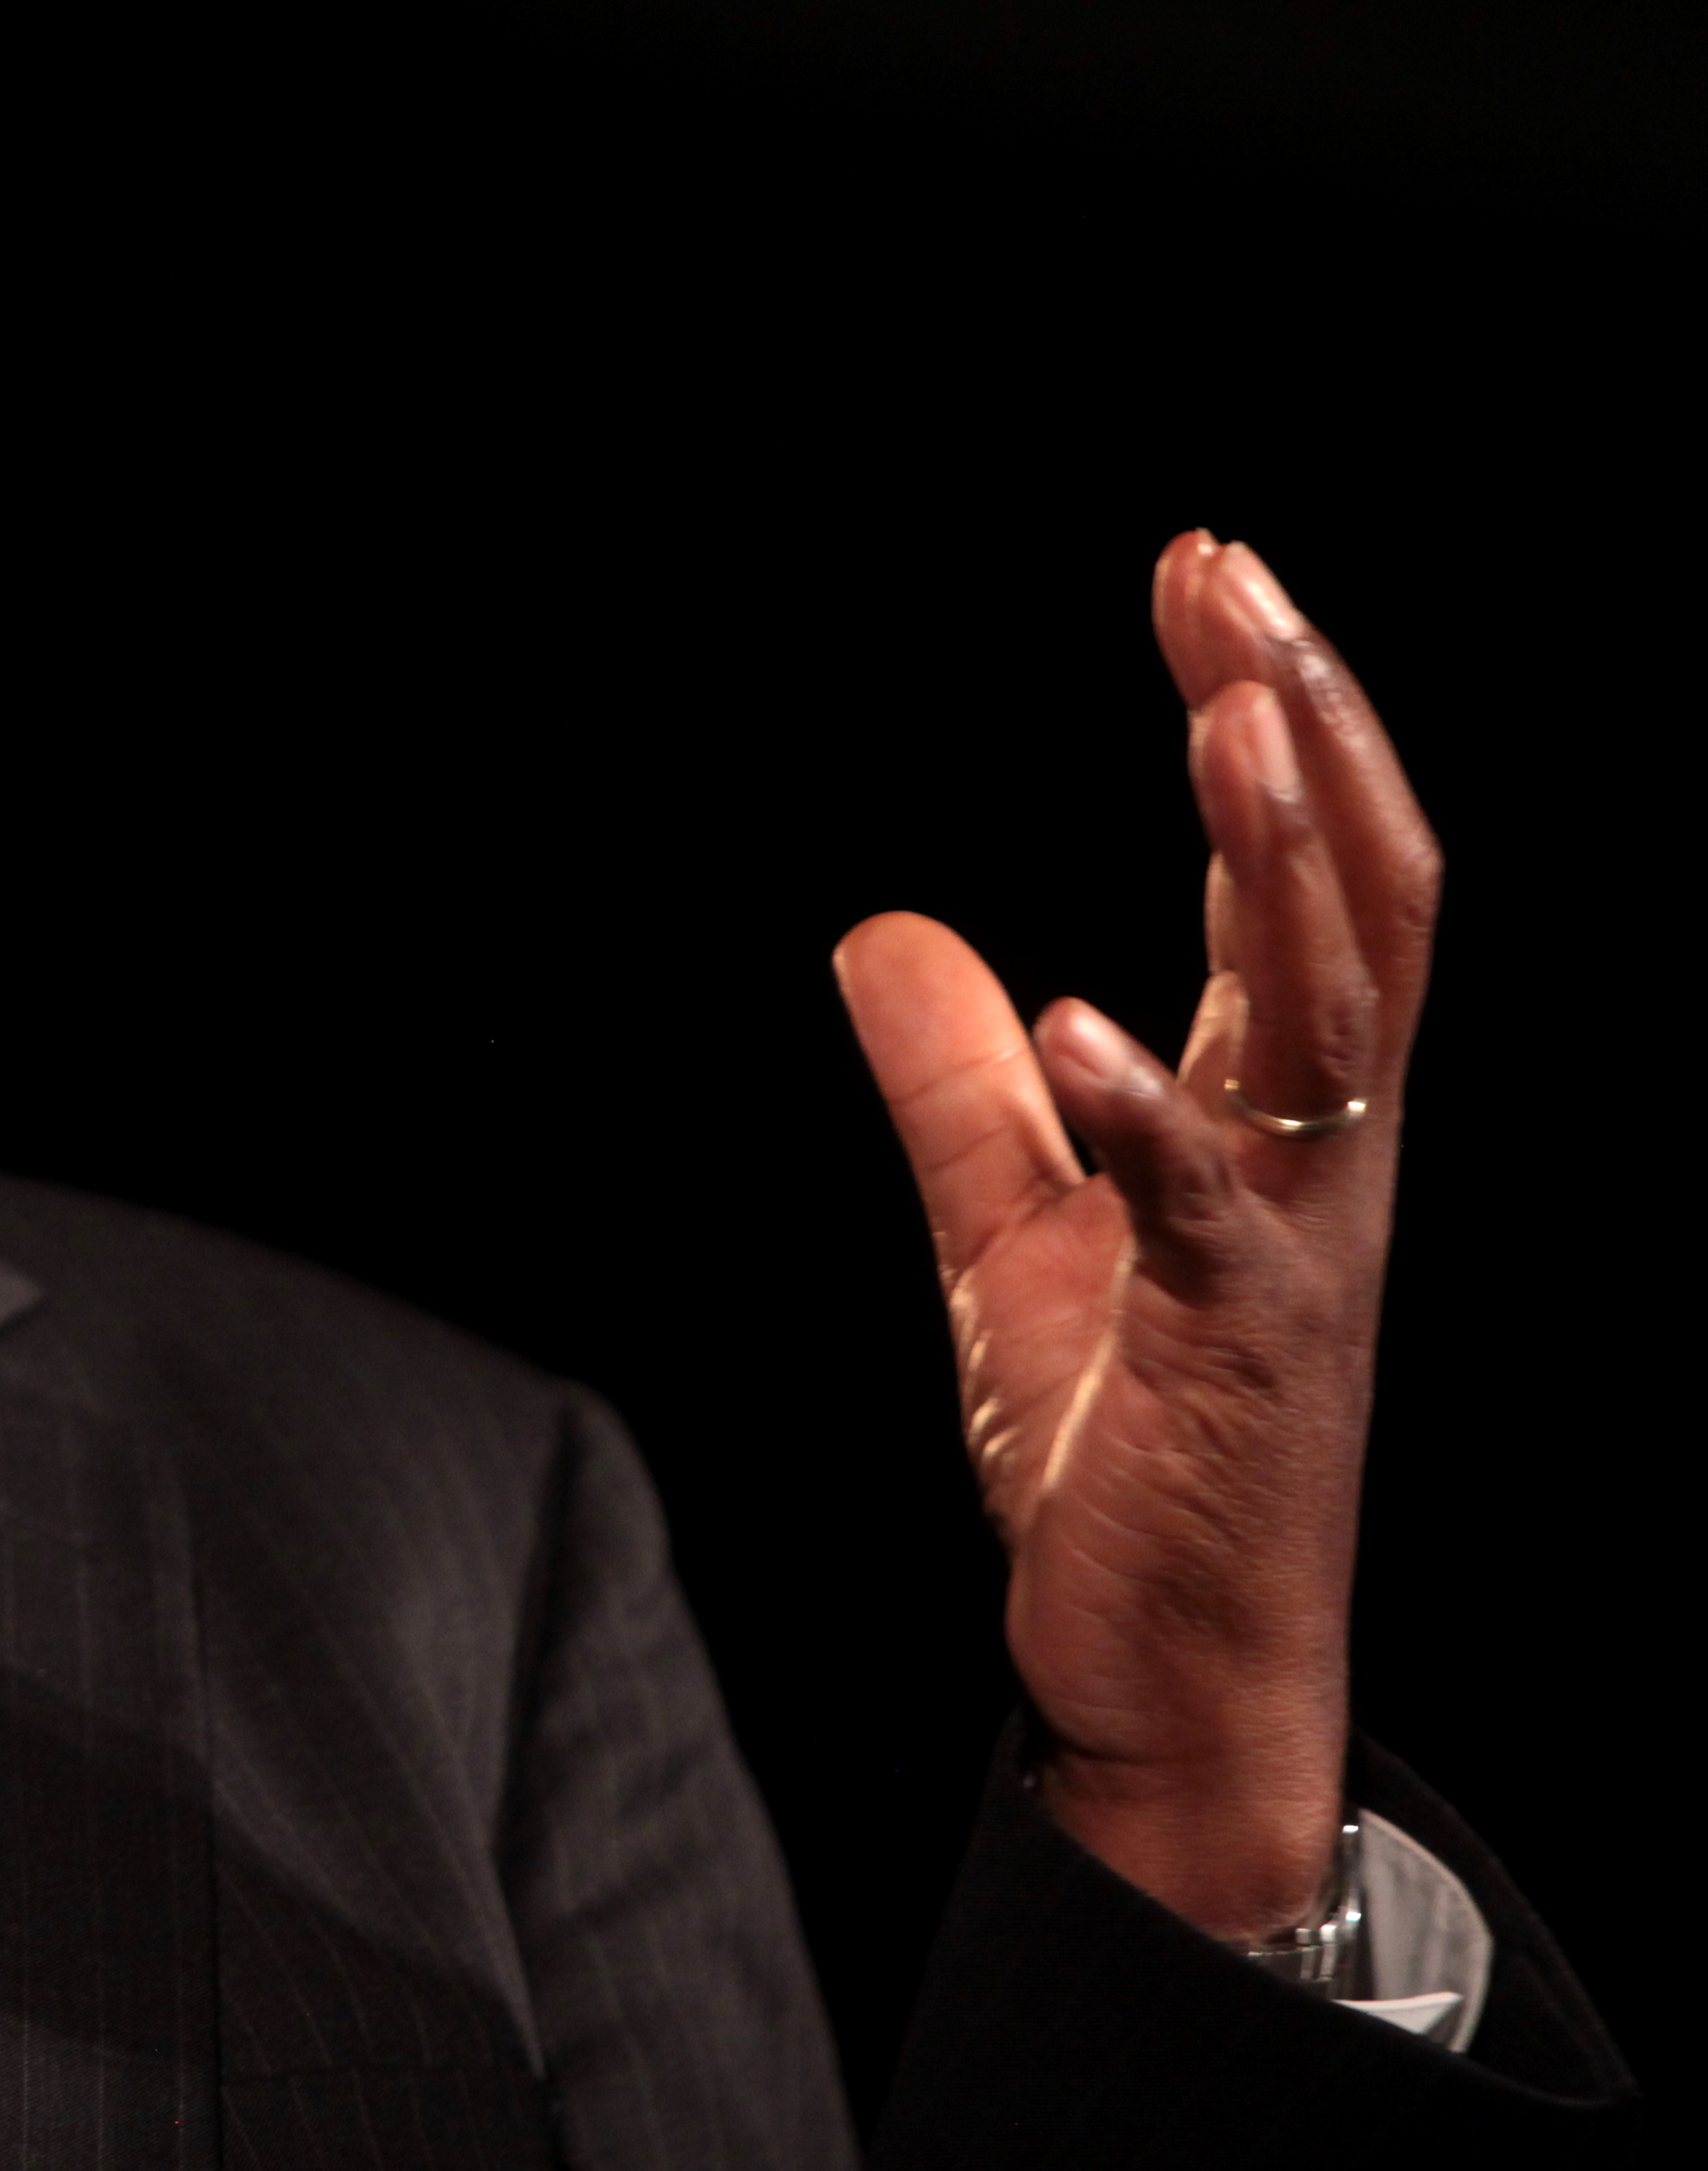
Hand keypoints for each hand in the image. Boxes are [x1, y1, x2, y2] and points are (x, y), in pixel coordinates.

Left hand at [834, 531, 1436, 1939]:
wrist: (1172, 1670)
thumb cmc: (1128, 1459)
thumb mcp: (1011, 1230)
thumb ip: (959, 1086)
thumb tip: (886, 934)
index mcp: (1277, 1110)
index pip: (1293, 866)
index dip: (1263, 713)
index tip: (1205, 568)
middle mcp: (1323, 1150)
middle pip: (1353, 893)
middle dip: (1305, 724)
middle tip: (1235, 573)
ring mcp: (1297, 1243)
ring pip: (1329, 1009)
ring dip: (1274, 857)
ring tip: (1225, 710)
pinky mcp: (1238, 1344)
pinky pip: (1204, 1205)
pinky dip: (1136, 1106)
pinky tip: (1064, 1014)